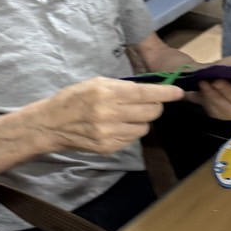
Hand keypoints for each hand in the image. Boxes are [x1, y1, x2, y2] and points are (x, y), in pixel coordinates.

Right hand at [41, 77, 184, 155]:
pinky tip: (117, 126)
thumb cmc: (74, 98)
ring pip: (144, 128)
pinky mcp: (109, 147)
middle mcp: (111, 114)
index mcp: (108, 93)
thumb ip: (122, 86)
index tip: (178, 92)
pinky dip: (130, 131)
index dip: (166, 93)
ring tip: (128, 115)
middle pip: (151, 112)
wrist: (52, 124)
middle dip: (155, 106)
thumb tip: (149, 89)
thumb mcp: (96, 83)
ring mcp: (110, 134)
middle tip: (150, 102)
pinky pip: (132, 139)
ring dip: (142, 120)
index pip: (146, 93)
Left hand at [196, 56, 230, 119]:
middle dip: (228, 91)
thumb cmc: (227, 70)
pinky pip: (215, 111)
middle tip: (216, 81)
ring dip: (214, 95)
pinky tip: (200, 90)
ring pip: (227, 108)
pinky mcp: (222, 116)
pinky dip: (206, 100)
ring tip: (203, 83)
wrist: (210, 77)